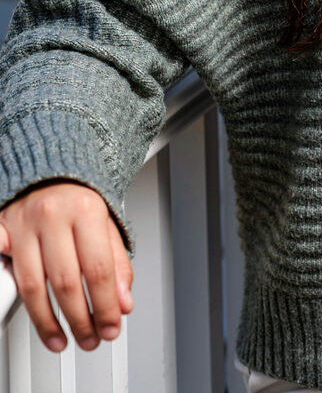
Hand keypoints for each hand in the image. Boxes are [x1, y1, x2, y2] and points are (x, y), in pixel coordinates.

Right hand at [0, 180, 133, 352]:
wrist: (50, 169)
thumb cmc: (79, 198)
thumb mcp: (107, 224)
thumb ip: (118, 264)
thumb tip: (123, 303)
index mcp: (86, 210)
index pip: (99, 269)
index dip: (106, 306)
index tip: (110, 328)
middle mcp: (52, 215)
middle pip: (66, 282)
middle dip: (80, 320)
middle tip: (90, 339)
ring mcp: (23, 224)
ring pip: (32, 286)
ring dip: (48, 322)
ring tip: (62, 339)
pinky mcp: (1, 231)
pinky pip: (1, 266)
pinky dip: (7, 290)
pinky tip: (14, 311)